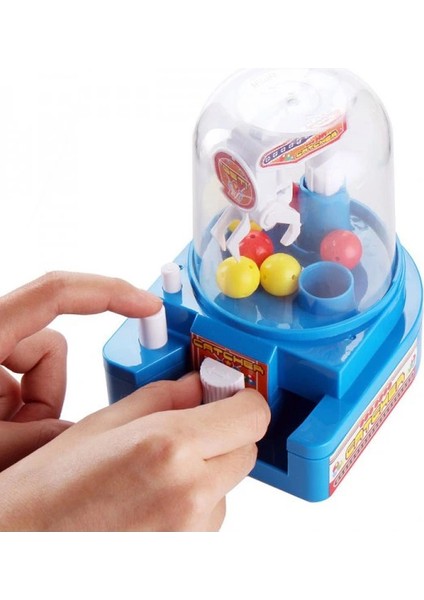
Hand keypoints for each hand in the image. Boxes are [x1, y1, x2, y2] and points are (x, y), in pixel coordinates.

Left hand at [0, 271, 161, 470]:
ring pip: (42, 374)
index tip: (149, 306)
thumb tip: (101, 436)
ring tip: (7, 445)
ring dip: (36, 412)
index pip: (54, 292)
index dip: (109, 292)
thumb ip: (50, 439)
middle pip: (50, 348)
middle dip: (51, 394)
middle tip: (35, 428)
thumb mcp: (0, 450)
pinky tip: (6, 438)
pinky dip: (28, 413)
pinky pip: (29, 387)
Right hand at [0, 373, 269, 530]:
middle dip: (224, 435)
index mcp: (169, 447)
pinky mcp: (190, 557)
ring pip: (228, 486)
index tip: (228, 395)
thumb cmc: (49, 495)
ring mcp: (193, 532)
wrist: (26, 549)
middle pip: (247, 449)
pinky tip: (151, 503)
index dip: (242, 400)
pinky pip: (210, 517)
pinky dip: (194, 505)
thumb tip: (196, 385)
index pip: (252, 415)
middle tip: (186, 431)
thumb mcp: (100, 425)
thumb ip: (161, 398)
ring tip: (153, 477)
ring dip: (207, 473)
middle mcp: (191, 493)